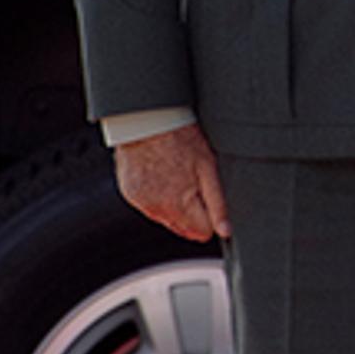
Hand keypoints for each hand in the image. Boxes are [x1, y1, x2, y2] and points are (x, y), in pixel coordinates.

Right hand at [115, 125, 229, 243]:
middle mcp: (157, 210)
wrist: (147, 121)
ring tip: (177, 174)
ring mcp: (141, 203)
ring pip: (167, 218)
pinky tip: (161, 174)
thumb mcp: (208, 167)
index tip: (210, 196)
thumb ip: (217, 203)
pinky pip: (150, 205)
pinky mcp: (130, 194)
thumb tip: (225, 230)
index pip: (202, 232)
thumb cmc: (180, 138)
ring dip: (175, 204)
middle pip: (184, 228)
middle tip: (194, 181)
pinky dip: (158, 195)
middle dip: (193, 212)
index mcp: (178, 206)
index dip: (211, 216)